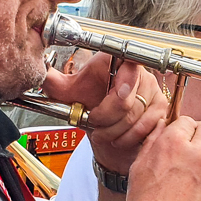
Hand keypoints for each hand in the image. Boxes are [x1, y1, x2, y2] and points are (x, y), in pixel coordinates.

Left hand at [44, 54, 165, 175]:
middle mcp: (142, 73)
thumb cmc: (92, 105)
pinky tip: (118, 138)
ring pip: (135, 118)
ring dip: (114, 132)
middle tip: (94, 123)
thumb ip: (54, 83)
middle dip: (105, 119)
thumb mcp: (70, 94)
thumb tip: (39, 74)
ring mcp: (154, 92)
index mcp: (120, 61)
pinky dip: (128, 138)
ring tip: (103, 133)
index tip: (100, 105)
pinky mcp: (161, 110)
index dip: (116, 89)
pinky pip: (146, 128)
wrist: (107, 127)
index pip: (127, 67)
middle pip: (126, 101)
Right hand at [126, 117, 200, 200]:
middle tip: (188, 151)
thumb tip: (162, 126)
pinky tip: (193, 192)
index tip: (179, 138)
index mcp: (172, 143)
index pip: (185, 121)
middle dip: (197, 136)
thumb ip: (153, 141)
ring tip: (186, 179)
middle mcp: (195, 152)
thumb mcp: (138, 167)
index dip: (181, 130)